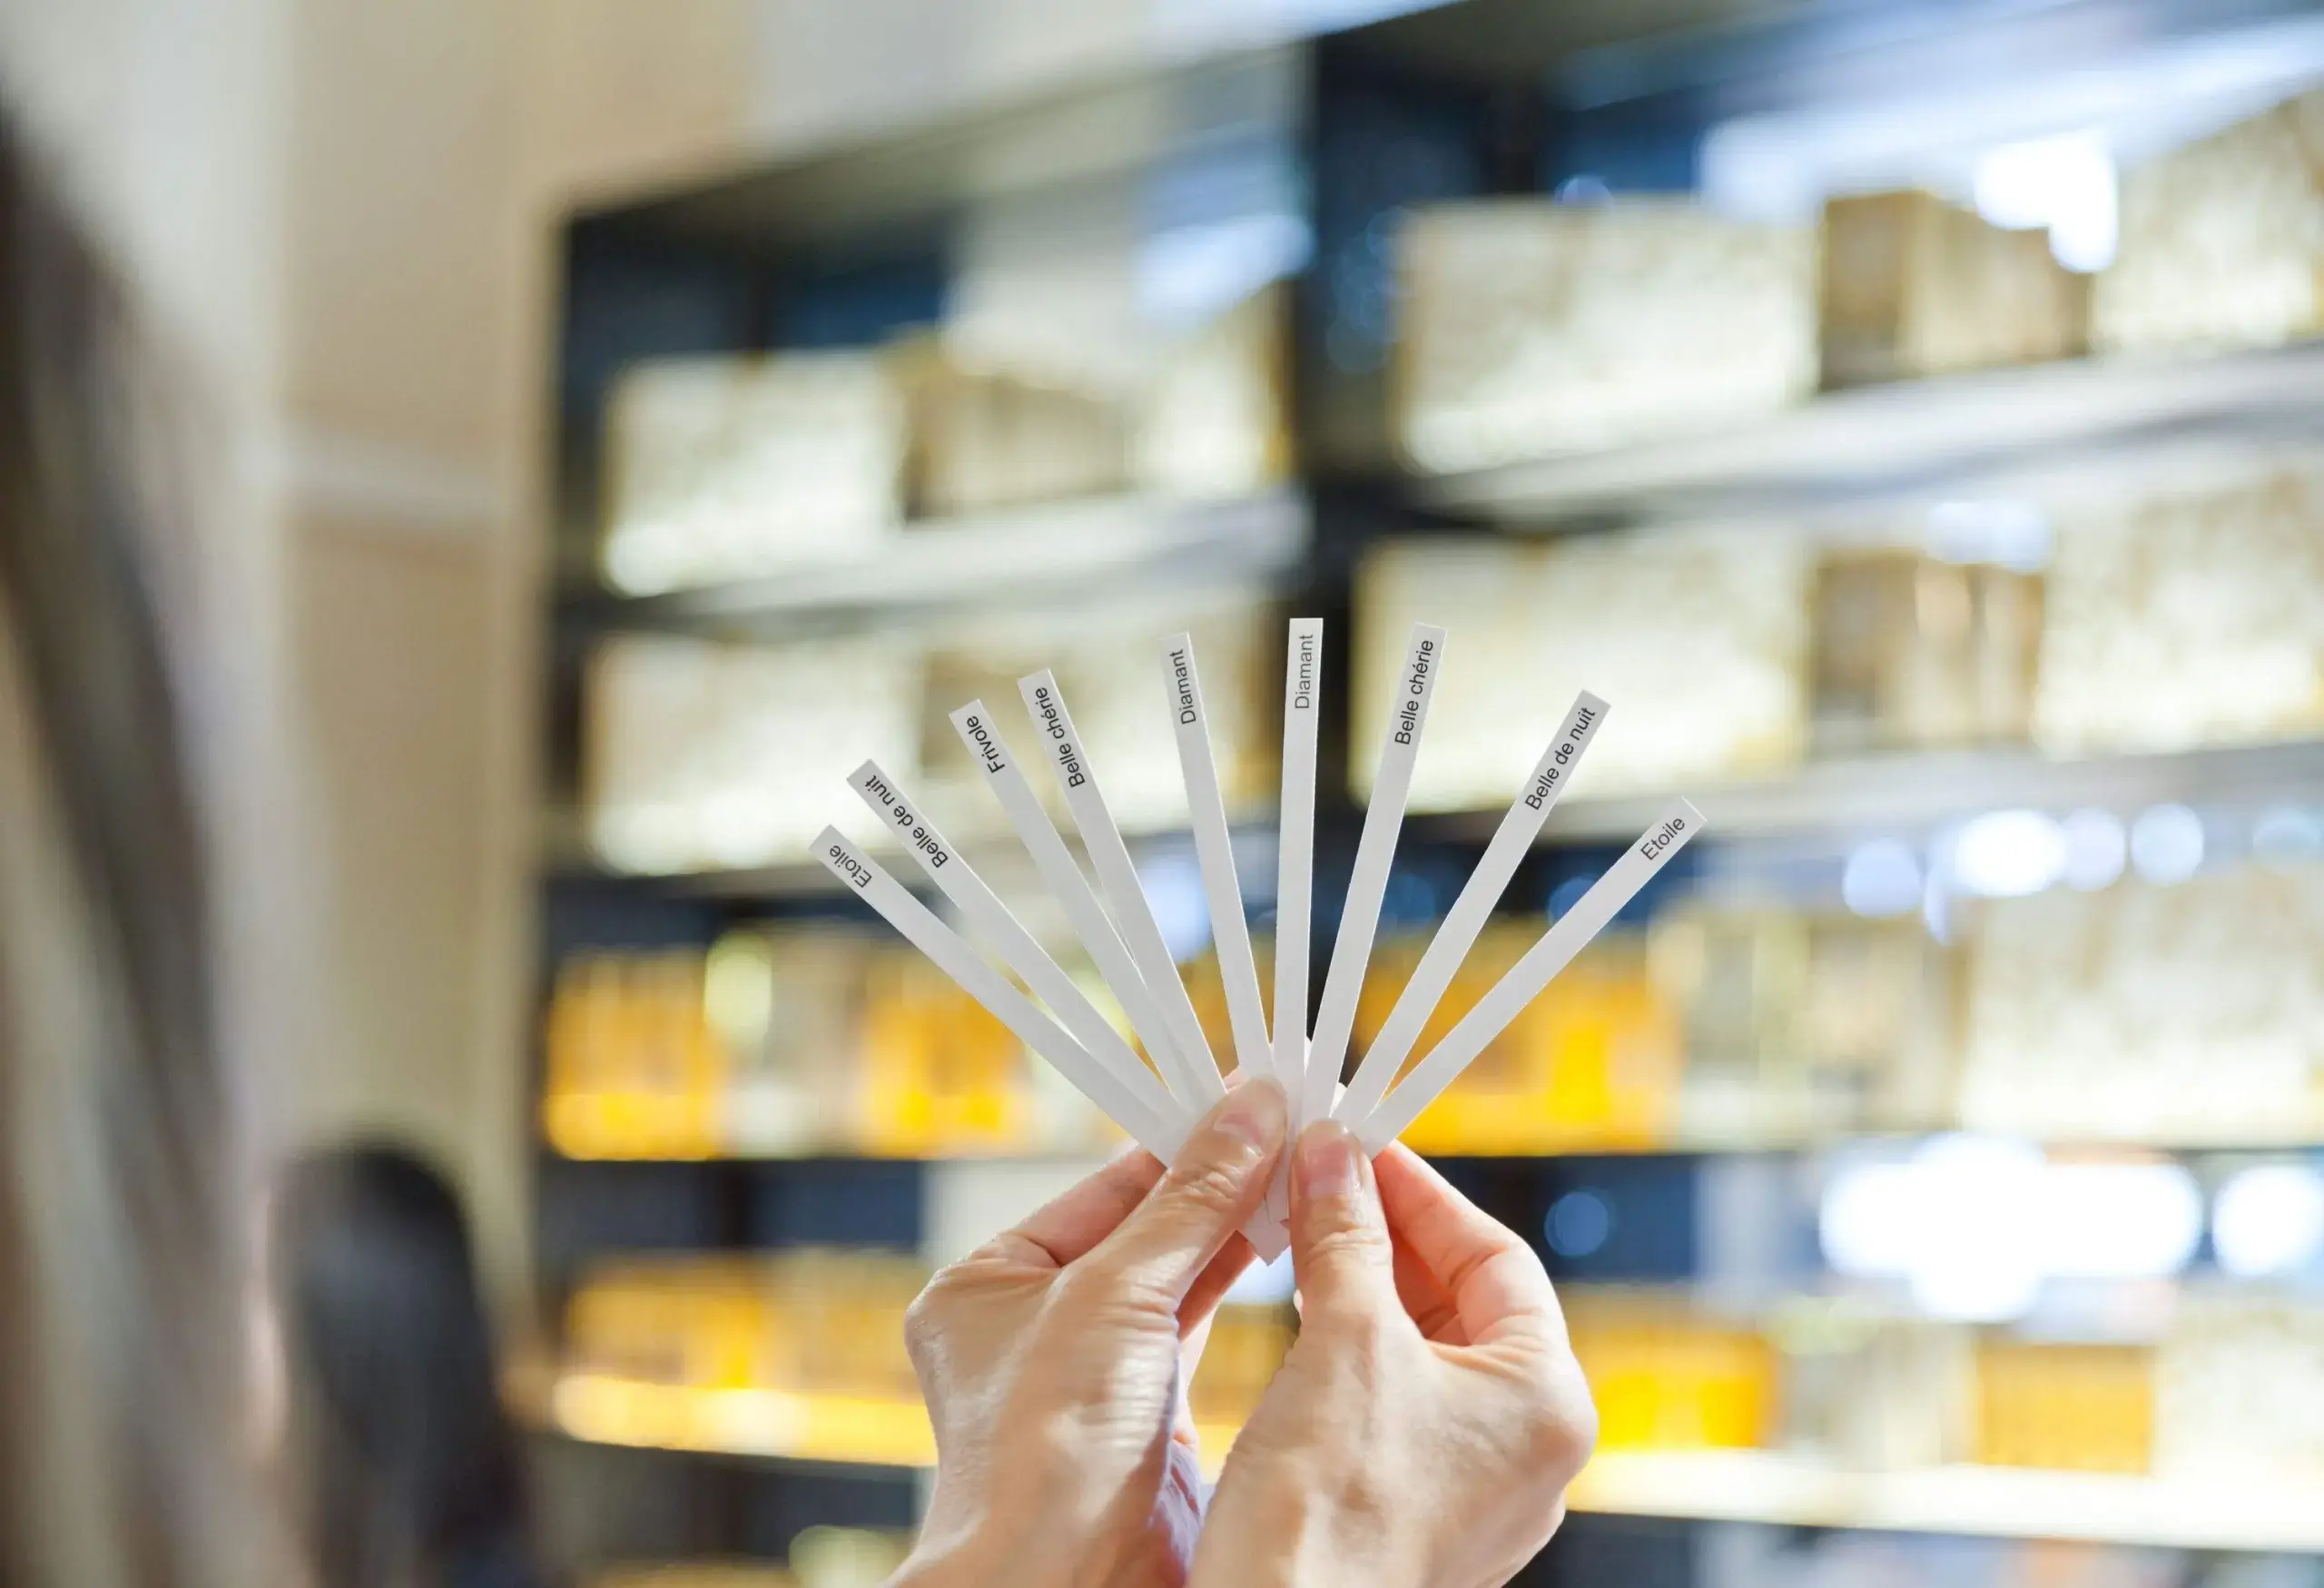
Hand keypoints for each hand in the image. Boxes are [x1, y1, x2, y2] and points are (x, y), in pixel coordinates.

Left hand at [893, 1080, 1288, 1587]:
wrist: (1062, 1585)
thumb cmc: (1045, 1446)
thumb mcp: (1117, 1294)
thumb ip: (1189, 1200)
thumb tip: (1248, 1110)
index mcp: (987, 1285)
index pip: (1100, 1189)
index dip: (1178, 1141)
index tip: (1247, 1099)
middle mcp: (1031, 1329)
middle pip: (1142, 1232)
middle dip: (1216, 1185)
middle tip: (1292, 1127)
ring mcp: (1089, 1383)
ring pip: (1176, 1284)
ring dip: (1237, 1233)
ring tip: (1303, 1173)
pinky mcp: (1145, 1426)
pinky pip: (1198, 1337)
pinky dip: (1242, 1293)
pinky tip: (1288, 1245)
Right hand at [1192, 1124, 1596, 1587]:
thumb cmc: (1331, 1512)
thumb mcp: (1342, 1339)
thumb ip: (1343, 1234)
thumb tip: (1334, 1153)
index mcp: (1547, 1401)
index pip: (1497, 1256)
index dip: (1422, 1193)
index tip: (1359, 1148)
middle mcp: (1529, 1449)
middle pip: (1464, 1302)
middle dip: (1387, 1236)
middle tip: (1320, 1180)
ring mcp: (1476, 1490)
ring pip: (1426, 1353)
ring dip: (1362, 1287)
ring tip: (1300, 1232)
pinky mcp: (1418, 1514)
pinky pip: (1397, 1404)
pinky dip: (1352, 1349)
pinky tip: (1298, 1315)